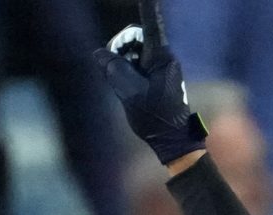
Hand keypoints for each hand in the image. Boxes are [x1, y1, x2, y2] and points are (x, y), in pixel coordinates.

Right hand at [93, 1, 208, 164]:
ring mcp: (160, 67)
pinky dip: (127, 76)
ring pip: (131, 54)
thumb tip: (99, 53)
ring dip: (122, 66)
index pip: (151, 24)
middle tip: (121, 77)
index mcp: (161, 57)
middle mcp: (163, 58)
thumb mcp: (128, 92)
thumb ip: (112, 68)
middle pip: (132, 38)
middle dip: (120, 51)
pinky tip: (132, 94)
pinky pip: (134, 67)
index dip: (148, 5)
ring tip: (130, 91)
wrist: (173, 142)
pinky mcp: (156, 77)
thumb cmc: (156, 118)